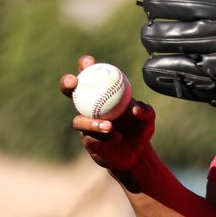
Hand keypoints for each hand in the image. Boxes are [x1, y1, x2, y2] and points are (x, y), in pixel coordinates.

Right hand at [60, 54, 154, 171]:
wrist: (137, 154)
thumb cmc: (140, 129)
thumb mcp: (148, 118)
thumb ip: (145, 111)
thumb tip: (135, 108)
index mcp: (103, 95)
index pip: (91, 77)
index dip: (85, 66)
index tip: (88, 62)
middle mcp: (90, 108)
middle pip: (71, 93)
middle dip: (67, 83)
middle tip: (73, 82)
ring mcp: (86, 125)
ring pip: (79, 119)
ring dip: (92, 121)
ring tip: (109, 125)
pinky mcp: (87, 141)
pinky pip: (89, 137)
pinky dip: (103, 135)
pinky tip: (116, 137)